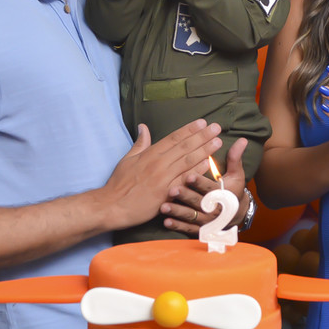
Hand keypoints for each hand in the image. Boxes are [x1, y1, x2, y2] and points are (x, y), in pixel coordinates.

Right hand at [104, 119, 222, 227]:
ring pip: (188, 161)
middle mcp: (158, 164)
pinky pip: (185, 180)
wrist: (112, 206)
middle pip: (184, 147)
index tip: (202, 122)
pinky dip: (197, 171)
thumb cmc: (119, 183)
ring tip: (217, 141)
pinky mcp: (166, 194)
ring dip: (204, 150)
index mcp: (149, 154)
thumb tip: (143, 127)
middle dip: (202, 136)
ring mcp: (163, 179)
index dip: (189, 129)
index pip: (173, 138)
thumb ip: (140, 144)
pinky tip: (208, 164)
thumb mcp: (127, 159)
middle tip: (216, 127)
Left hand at [160, 138, 248, 234]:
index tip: (188, 176)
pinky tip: (166, 221)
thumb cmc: (232, 190)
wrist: (235, 214)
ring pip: (191, 216)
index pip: (210, 187)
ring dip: (178, 212)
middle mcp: (214, 208)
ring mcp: (207, 220)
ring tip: (164, 206)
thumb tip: (242, 139)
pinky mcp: (200, 229)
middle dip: (185, 196)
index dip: (200, 182)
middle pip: (198, 202)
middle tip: (172, 190)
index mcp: (222, 194)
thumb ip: (235, 158)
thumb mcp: (236, 175)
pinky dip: (177, 226)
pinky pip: (187, 228)